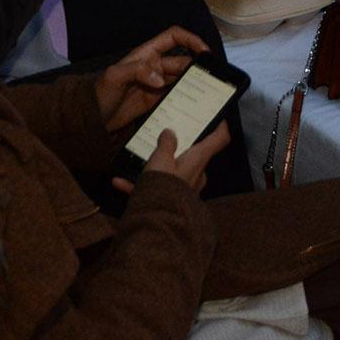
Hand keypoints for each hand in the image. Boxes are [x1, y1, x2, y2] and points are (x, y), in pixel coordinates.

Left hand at [93, 25, 208, 131]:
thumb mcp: (114, 76)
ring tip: (208, 91)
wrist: (92, 118)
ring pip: (181, 79)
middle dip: (197, 65)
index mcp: (146, 54)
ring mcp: (156, 84)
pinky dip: (186, 97)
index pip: (173, 37)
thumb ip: (137, 71)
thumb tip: (160, 79)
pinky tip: (195, 104)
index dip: (190, 39)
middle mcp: (154, 66)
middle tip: (213, 77)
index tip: (204, 50)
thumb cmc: (99, 92)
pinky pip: (176, 95)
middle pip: (182, 61)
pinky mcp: (156, 100)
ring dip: (194, 82)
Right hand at [115, 123, 231, 196]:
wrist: (158, 222)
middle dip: (183, 148)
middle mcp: (196, 174)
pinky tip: (118, 182)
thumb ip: (166, 143)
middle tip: (171, 135)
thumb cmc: (164, 183)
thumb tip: (170, 133)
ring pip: (173, 172)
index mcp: (198, 159)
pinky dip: (140, 185)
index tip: (219, 117)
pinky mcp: (172, 202)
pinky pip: (156, 189)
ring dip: (157, 168)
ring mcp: (185, 189)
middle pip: (195, 156)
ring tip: (139, 160)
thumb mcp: (161, 158)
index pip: (219, 139)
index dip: (221, 126)